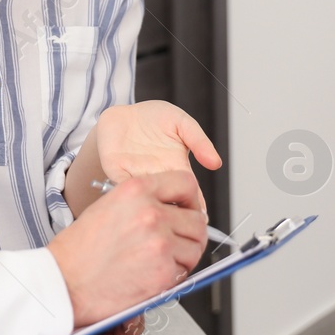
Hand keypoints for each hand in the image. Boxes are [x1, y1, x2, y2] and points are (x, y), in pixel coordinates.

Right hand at [47, 171, 207, 326]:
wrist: (63, 283)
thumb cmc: (78, 251)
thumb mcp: (109, 207)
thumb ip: (143, 203)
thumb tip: (172, 210)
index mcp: (136, 190)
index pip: (186, 184)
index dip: (190, 200)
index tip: (188, 210)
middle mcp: (151, 212)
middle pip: (197, 219)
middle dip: (190, 233)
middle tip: (178, 243)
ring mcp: (160, 242)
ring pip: (195, 247)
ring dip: (184, 256)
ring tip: (161, 262)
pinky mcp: (163, 272)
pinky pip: (184, 272)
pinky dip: (174, 277)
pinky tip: (152, 275)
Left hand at [92, 101, 221, 211]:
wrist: (122, 113)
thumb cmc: (152, 118)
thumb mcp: (181, 122)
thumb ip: (199, 140)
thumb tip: (216, 162)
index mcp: (176, 168)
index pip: (190, 193)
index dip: (195, 206)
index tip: (200, 216)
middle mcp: (158, 177)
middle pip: (170, 202)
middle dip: (175, 215)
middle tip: (179, 221)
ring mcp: (138, 177)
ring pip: (148, 200)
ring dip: (151, 208)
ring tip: (156, 213)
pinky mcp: (118, 174)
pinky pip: (123, 189)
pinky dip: (127, 195)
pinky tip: (133, 197)